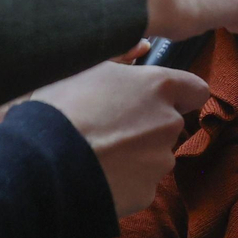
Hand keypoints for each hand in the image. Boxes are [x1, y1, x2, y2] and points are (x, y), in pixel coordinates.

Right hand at [31, 62, 209, 216]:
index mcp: (159, 87)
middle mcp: (168, 123)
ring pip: (155, 156)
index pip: (196, 90)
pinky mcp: (147, 192)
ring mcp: (160, 161)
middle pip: (169, 124)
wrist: (42, 162)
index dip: (180, 94)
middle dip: (148, 126)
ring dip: (136, 155)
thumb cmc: (62, 106)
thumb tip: (143, 45)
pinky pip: (140, 184)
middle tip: (112, 127)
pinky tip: (98, 175)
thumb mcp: (88, 67)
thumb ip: (122, 54)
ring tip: (98, 153)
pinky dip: (125, 182)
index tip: (160, 99)